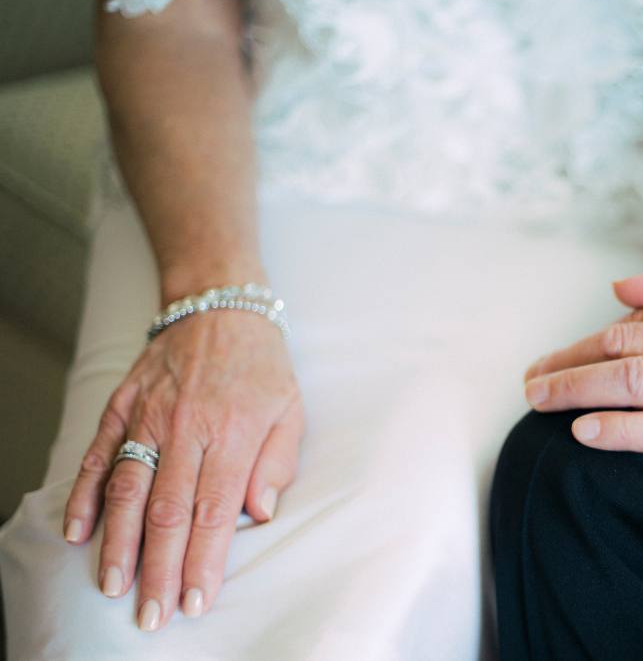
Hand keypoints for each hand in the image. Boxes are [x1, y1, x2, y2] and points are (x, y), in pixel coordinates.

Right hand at [62, 311, 303, 630]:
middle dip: (160, 569)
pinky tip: (77, 531)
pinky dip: (84, 494)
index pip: (214, 511)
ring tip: (115, 585)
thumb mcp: (290, 409)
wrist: (219, 304)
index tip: (196, 600)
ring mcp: (148, 417)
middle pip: (167, 511)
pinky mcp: (121, 406)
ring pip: (127, 489)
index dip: (203, 561)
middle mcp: (186, 428)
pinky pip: (98, 455)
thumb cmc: (261, 364)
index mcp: (231, 434)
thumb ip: (276, 463)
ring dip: (119, 542)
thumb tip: (261, 514)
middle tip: (153, 613)